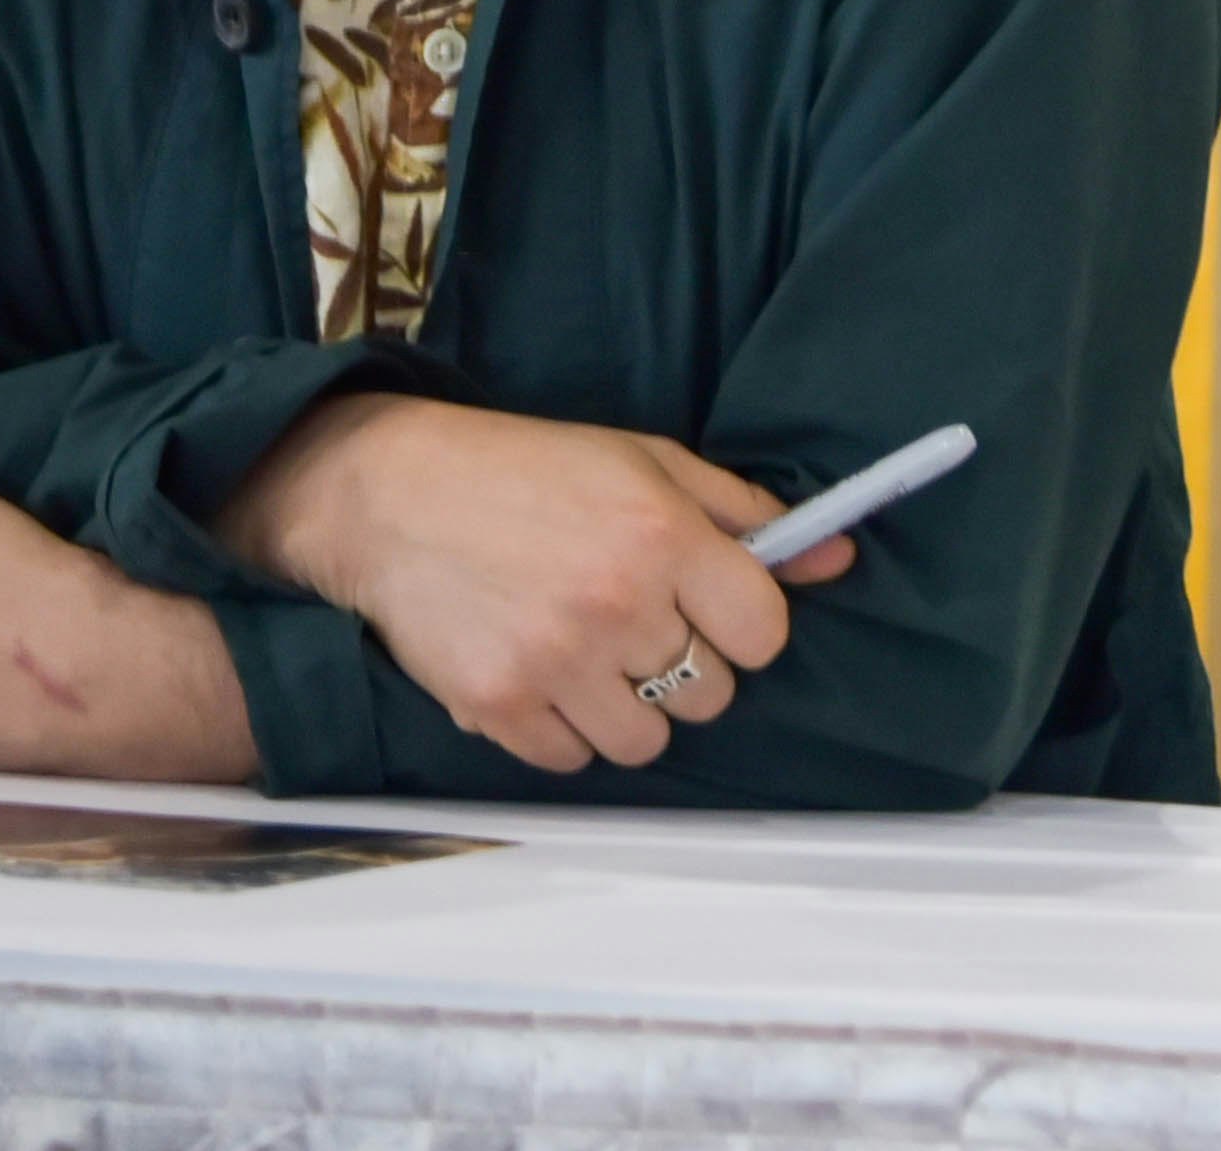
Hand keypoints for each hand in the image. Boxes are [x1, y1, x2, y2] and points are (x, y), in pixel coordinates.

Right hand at [209, 393, 852, 773]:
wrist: (384, 492)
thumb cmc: (520, 468)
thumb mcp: (640, 459)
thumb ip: (743, 511)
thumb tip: (836, 556)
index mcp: (659, 533)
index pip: (765, 632)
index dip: (742, 623)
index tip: (708, 606)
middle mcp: (616, 604)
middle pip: (713, 694)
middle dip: (683, 662)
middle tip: (630, 619)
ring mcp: (555, 663)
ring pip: (649, 741)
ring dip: (625, 705)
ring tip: (584, 649)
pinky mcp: (499, 708)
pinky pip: (575, 761)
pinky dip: (563, 729)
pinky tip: (538, 669)